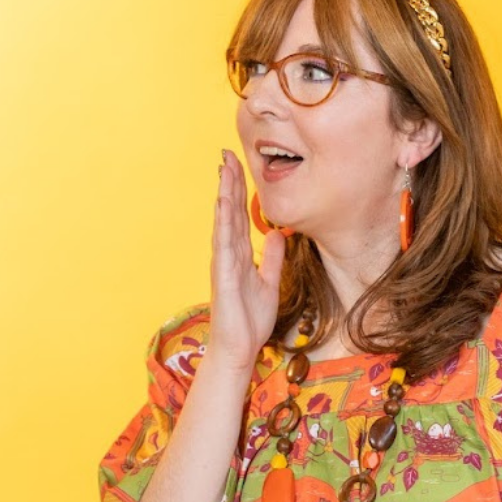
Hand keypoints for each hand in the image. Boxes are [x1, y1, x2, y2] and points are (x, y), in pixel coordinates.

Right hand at [208, 148, 286, 374]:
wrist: (240, 348)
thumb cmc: (250, 319)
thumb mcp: (270, 283)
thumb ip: (272, 259)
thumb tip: (279, 235)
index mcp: (240, 255)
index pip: (240, 216)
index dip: (240, 190)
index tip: (239, 165)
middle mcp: (229, 254)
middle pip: (230, 211)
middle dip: (229, 182)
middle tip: (227, 153)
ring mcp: (223, 262)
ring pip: (224, 221)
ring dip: (224, 193)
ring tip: (224, 168)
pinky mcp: (222, 275)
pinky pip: (223, 243)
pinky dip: (224, 222)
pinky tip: (224, 203)